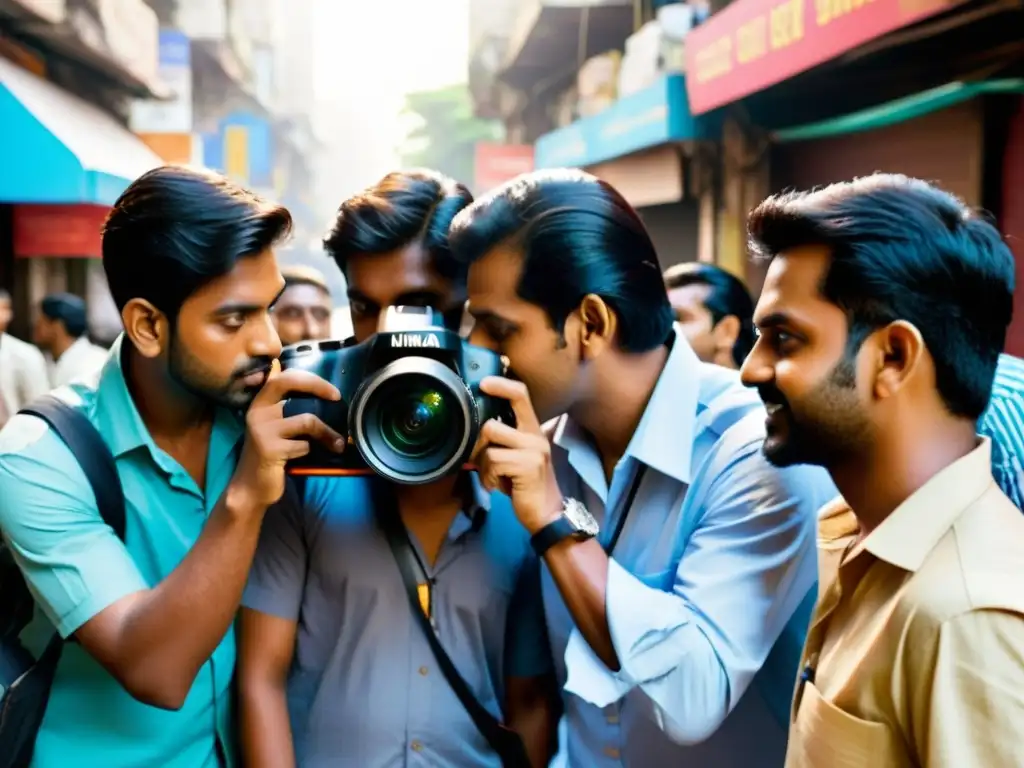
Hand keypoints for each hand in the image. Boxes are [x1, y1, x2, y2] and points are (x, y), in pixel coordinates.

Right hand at [231, 367, 343, 507]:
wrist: (250, 488)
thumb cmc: (271, 455)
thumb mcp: (276, 428)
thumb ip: (290, 410)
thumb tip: (325, 396)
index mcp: (260, 403)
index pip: (283, 376)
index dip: (309, 377)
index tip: (331, 390)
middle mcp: (257, 411)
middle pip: (288, 383)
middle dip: (317, 385)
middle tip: (337, 397)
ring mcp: (261, 429)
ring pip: (307, 420)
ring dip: (328, 432)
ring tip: (338, 443)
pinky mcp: (269, 449)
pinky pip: (304, 445)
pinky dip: (310, 450)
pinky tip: (306, 457)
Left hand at [473, 377, 562, 533]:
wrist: (546, 513)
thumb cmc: (525, 484)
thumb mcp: (517, 456)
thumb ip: (503, 439)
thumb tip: (474, 429)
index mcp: (532, 428)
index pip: (520, 394)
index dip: (500, 385)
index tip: (483, 383)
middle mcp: (535, 435)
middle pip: (492, 424)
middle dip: (478, 446)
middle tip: (481, 461)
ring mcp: (533, 450)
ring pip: (489, 445)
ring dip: (482, 465)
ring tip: (493, 476)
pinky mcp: (527, 465)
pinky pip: (492, 462)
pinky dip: (488, 477)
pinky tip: (498, 485)